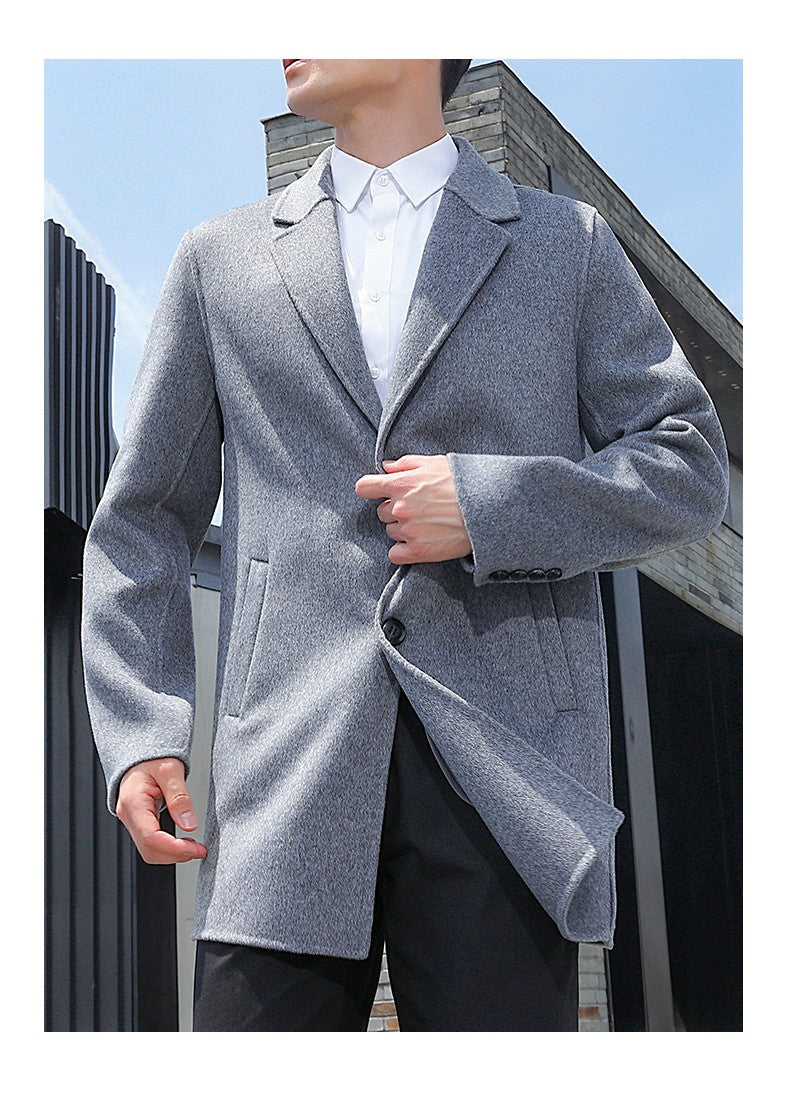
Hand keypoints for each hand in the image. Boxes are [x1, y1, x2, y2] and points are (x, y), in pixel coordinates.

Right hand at [116, 757, 206, 863]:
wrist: (140, 754)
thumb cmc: (152, 758)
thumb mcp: (171, 770)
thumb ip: (179, 797)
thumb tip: (189, 824)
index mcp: (133, 802)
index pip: (151, 838)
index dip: (175, 849)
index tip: (197, 849)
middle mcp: (128, 814)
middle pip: (149, 850)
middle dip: (176, 855)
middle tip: (200, 850)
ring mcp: (131, 820)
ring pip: (148, 851)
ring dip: (172, 854)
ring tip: (194, 847)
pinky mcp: (138, 822)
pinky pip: (150, 843)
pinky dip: (167, 847)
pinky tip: (182, 843)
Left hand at [355, 454, 471, 563]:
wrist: (488, 508)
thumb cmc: (463, 482)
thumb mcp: (434, 463)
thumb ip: (406, 464)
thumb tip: (385, 467)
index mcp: (401, 484)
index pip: (365, 487)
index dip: (370, 489)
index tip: (376, 492)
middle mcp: (400, 507)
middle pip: (381, 512)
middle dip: (395, 510)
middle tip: (419, 509)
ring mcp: (408, 530)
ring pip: (391, 532)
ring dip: (402, 529)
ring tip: (426, 524)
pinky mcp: (418, 551)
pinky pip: (395, 554)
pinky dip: (403, 550)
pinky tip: (420, 541)